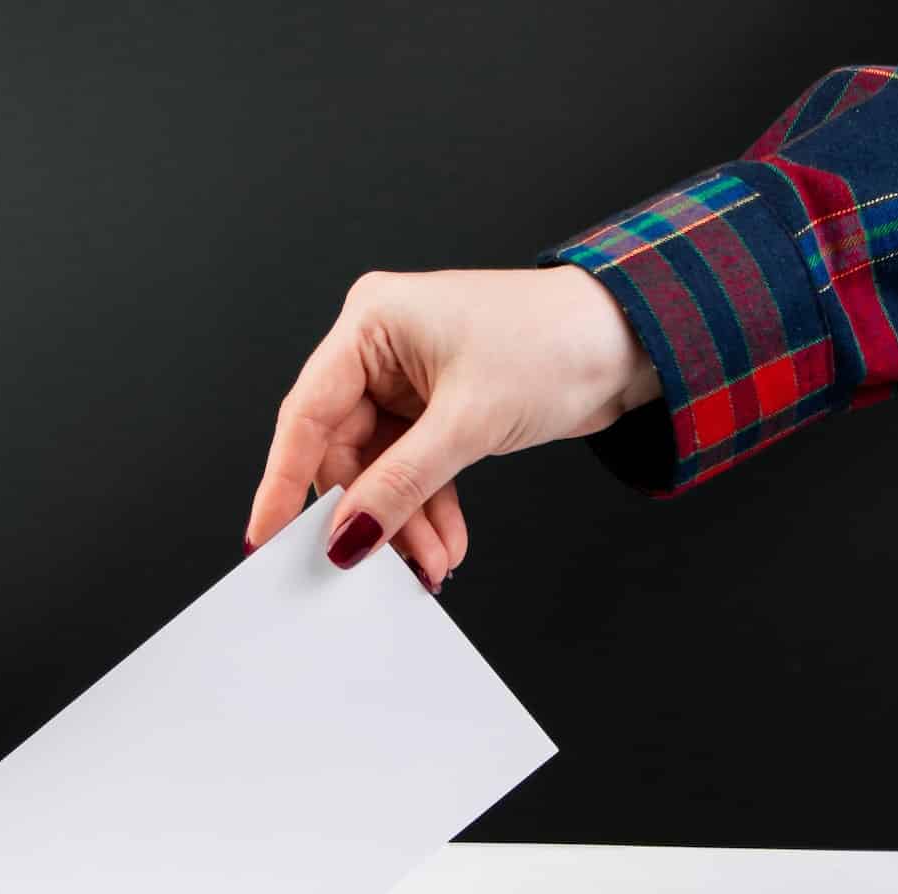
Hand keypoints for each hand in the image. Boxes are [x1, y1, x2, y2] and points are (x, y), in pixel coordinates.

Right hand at [243, 267, 658, 590]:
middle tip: (379, 566)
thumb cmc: (556, 342)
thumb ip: (401, 486)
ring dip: (404, 522)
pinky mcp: (438, 409)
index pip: (307, 414)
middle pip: (344, 452)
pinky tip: (444, 544)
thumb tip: (348, 536)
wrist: (631, 340)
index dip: (283, 483)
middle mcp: (381, 348)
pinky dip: (428, 510)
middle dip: (370, 514)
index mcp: (372, 323)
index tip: (266, 538)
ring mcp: (409, 381)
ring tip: (431, 564)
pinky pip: (414, 471)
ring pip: (381, 470)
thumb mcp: (469, 422)